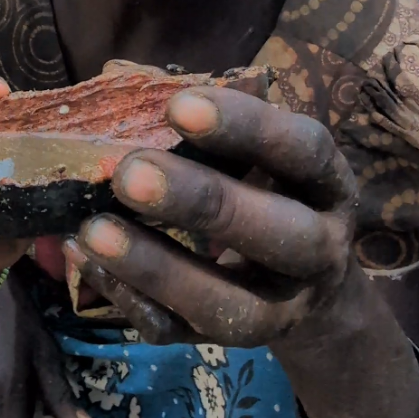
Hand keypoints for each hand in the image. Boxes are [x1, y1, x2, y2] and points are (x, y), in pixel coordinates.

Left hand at [64, 86, 357, 347]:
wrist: (311, 290)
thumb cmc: (268, 191)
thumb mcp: (256, 153)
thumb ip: (201, 118)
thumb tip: (117, 74)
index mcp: (327, 185)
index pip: (304, 151)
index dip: (247, 127)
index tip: (178, 107)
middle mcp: (320, 250)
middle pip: (278, 233)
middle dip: (202, 203)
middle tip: (128, 174)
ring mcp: (283, 307)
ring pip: (230, 303)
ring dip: (158, 268)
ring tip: (92, 231)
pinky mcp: (237, 344)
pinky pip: (184, 333)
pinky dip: (133, 300)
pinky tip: (91, 264)